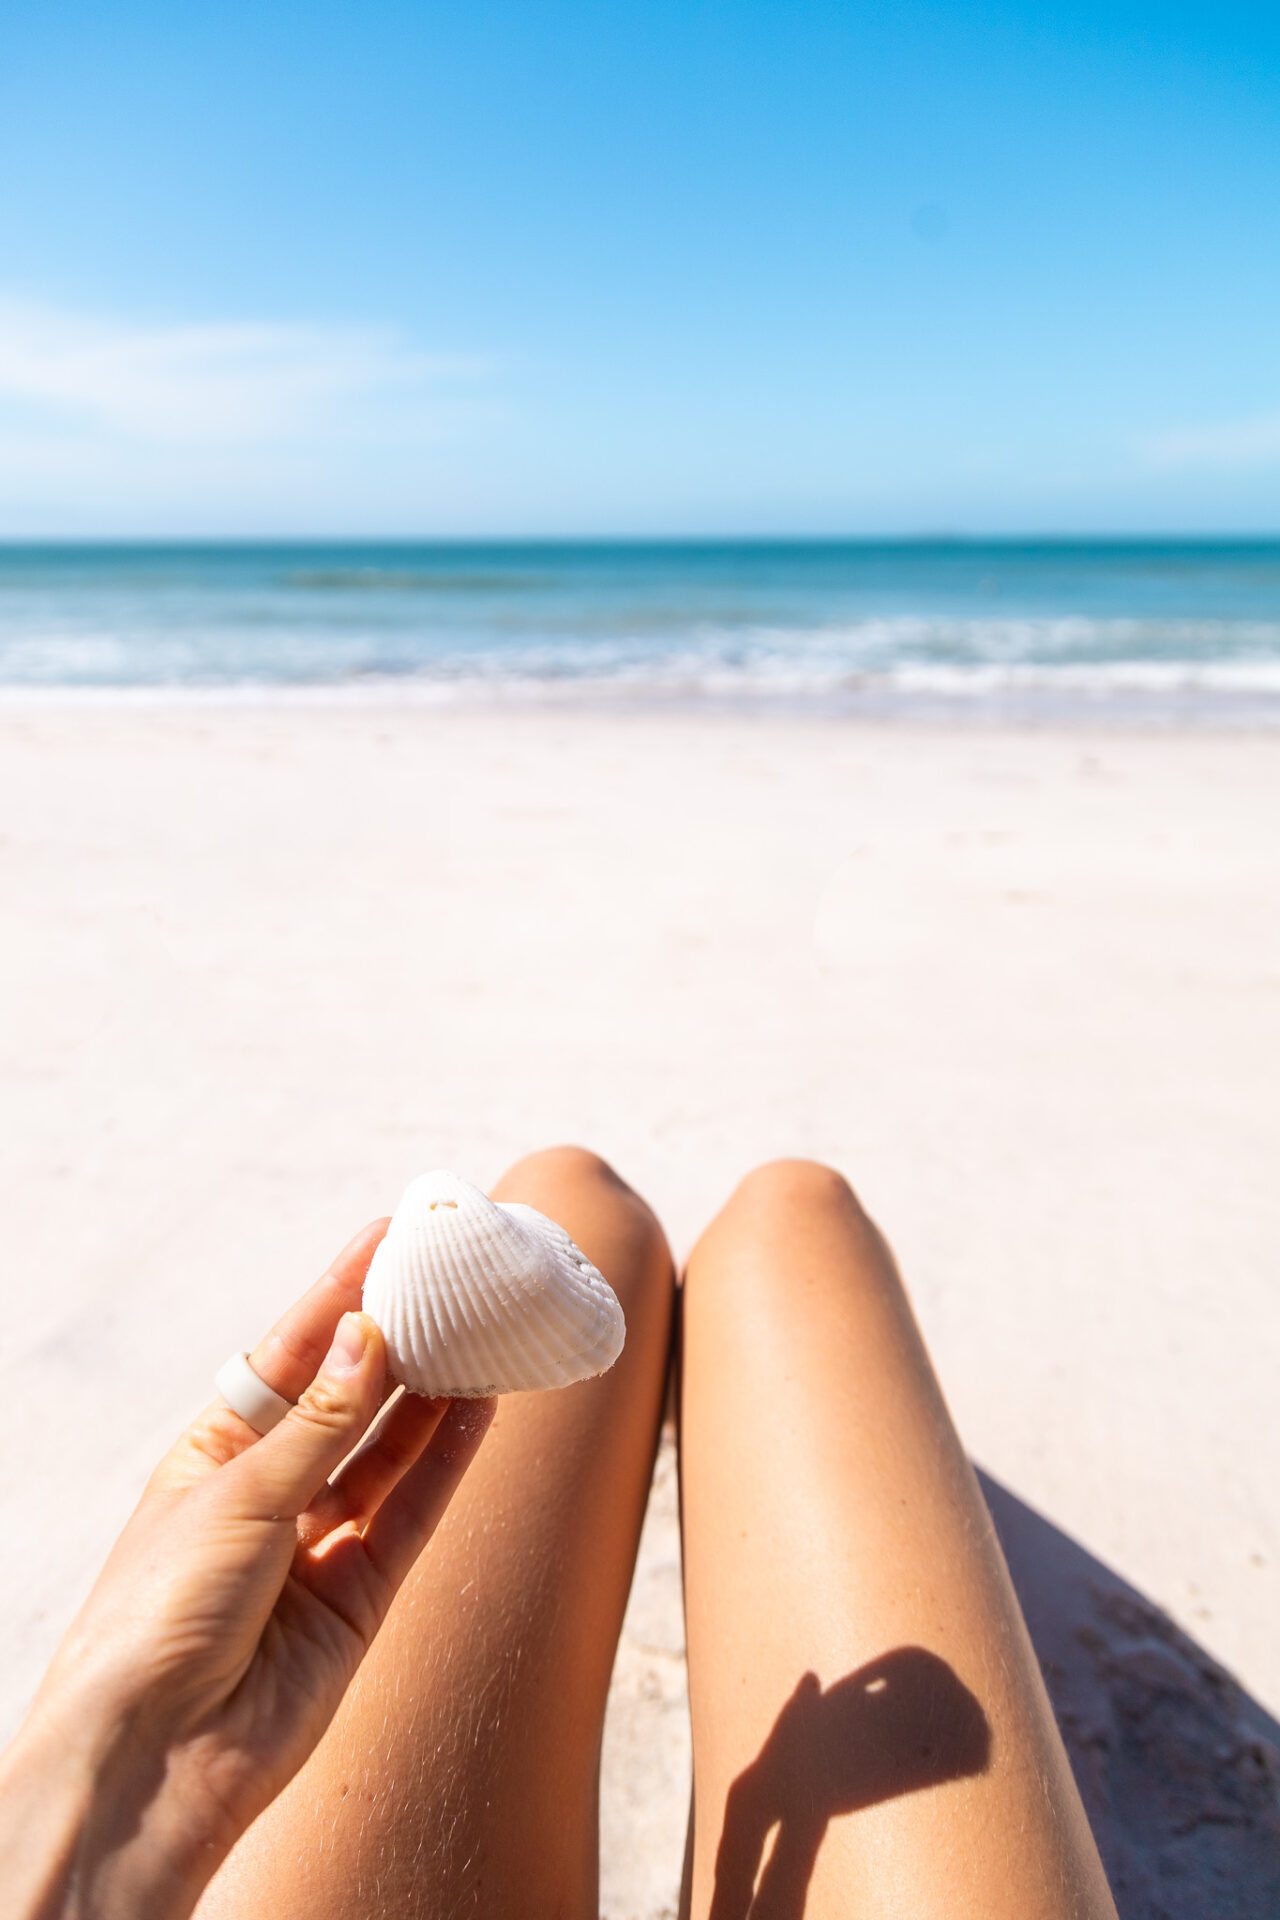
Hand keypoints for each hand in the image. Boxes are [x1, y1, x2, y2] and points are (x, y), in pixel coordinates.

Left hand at [0, 1221, 494, 1919]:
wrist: (159, 1758)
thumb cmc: (160, 1615)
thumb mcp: (237, 1495)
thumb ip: (319, 1422)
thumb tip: (367, 1334)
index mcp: (215, 1452)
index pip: (289, 1353)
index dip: (339, 1292)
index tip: (390, 1234)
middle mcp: (269, 1489)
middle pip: (349, 1397)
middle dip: (397, 1336)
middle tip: (452, 1276)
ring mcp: (318, 1543)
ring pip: (390, 1450)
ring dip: (435, 1391)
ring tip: (482, 1327)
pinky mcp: (360, 1594)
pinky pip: (413, 1510)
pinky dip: (448, 1459)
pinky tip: (481, 1405)